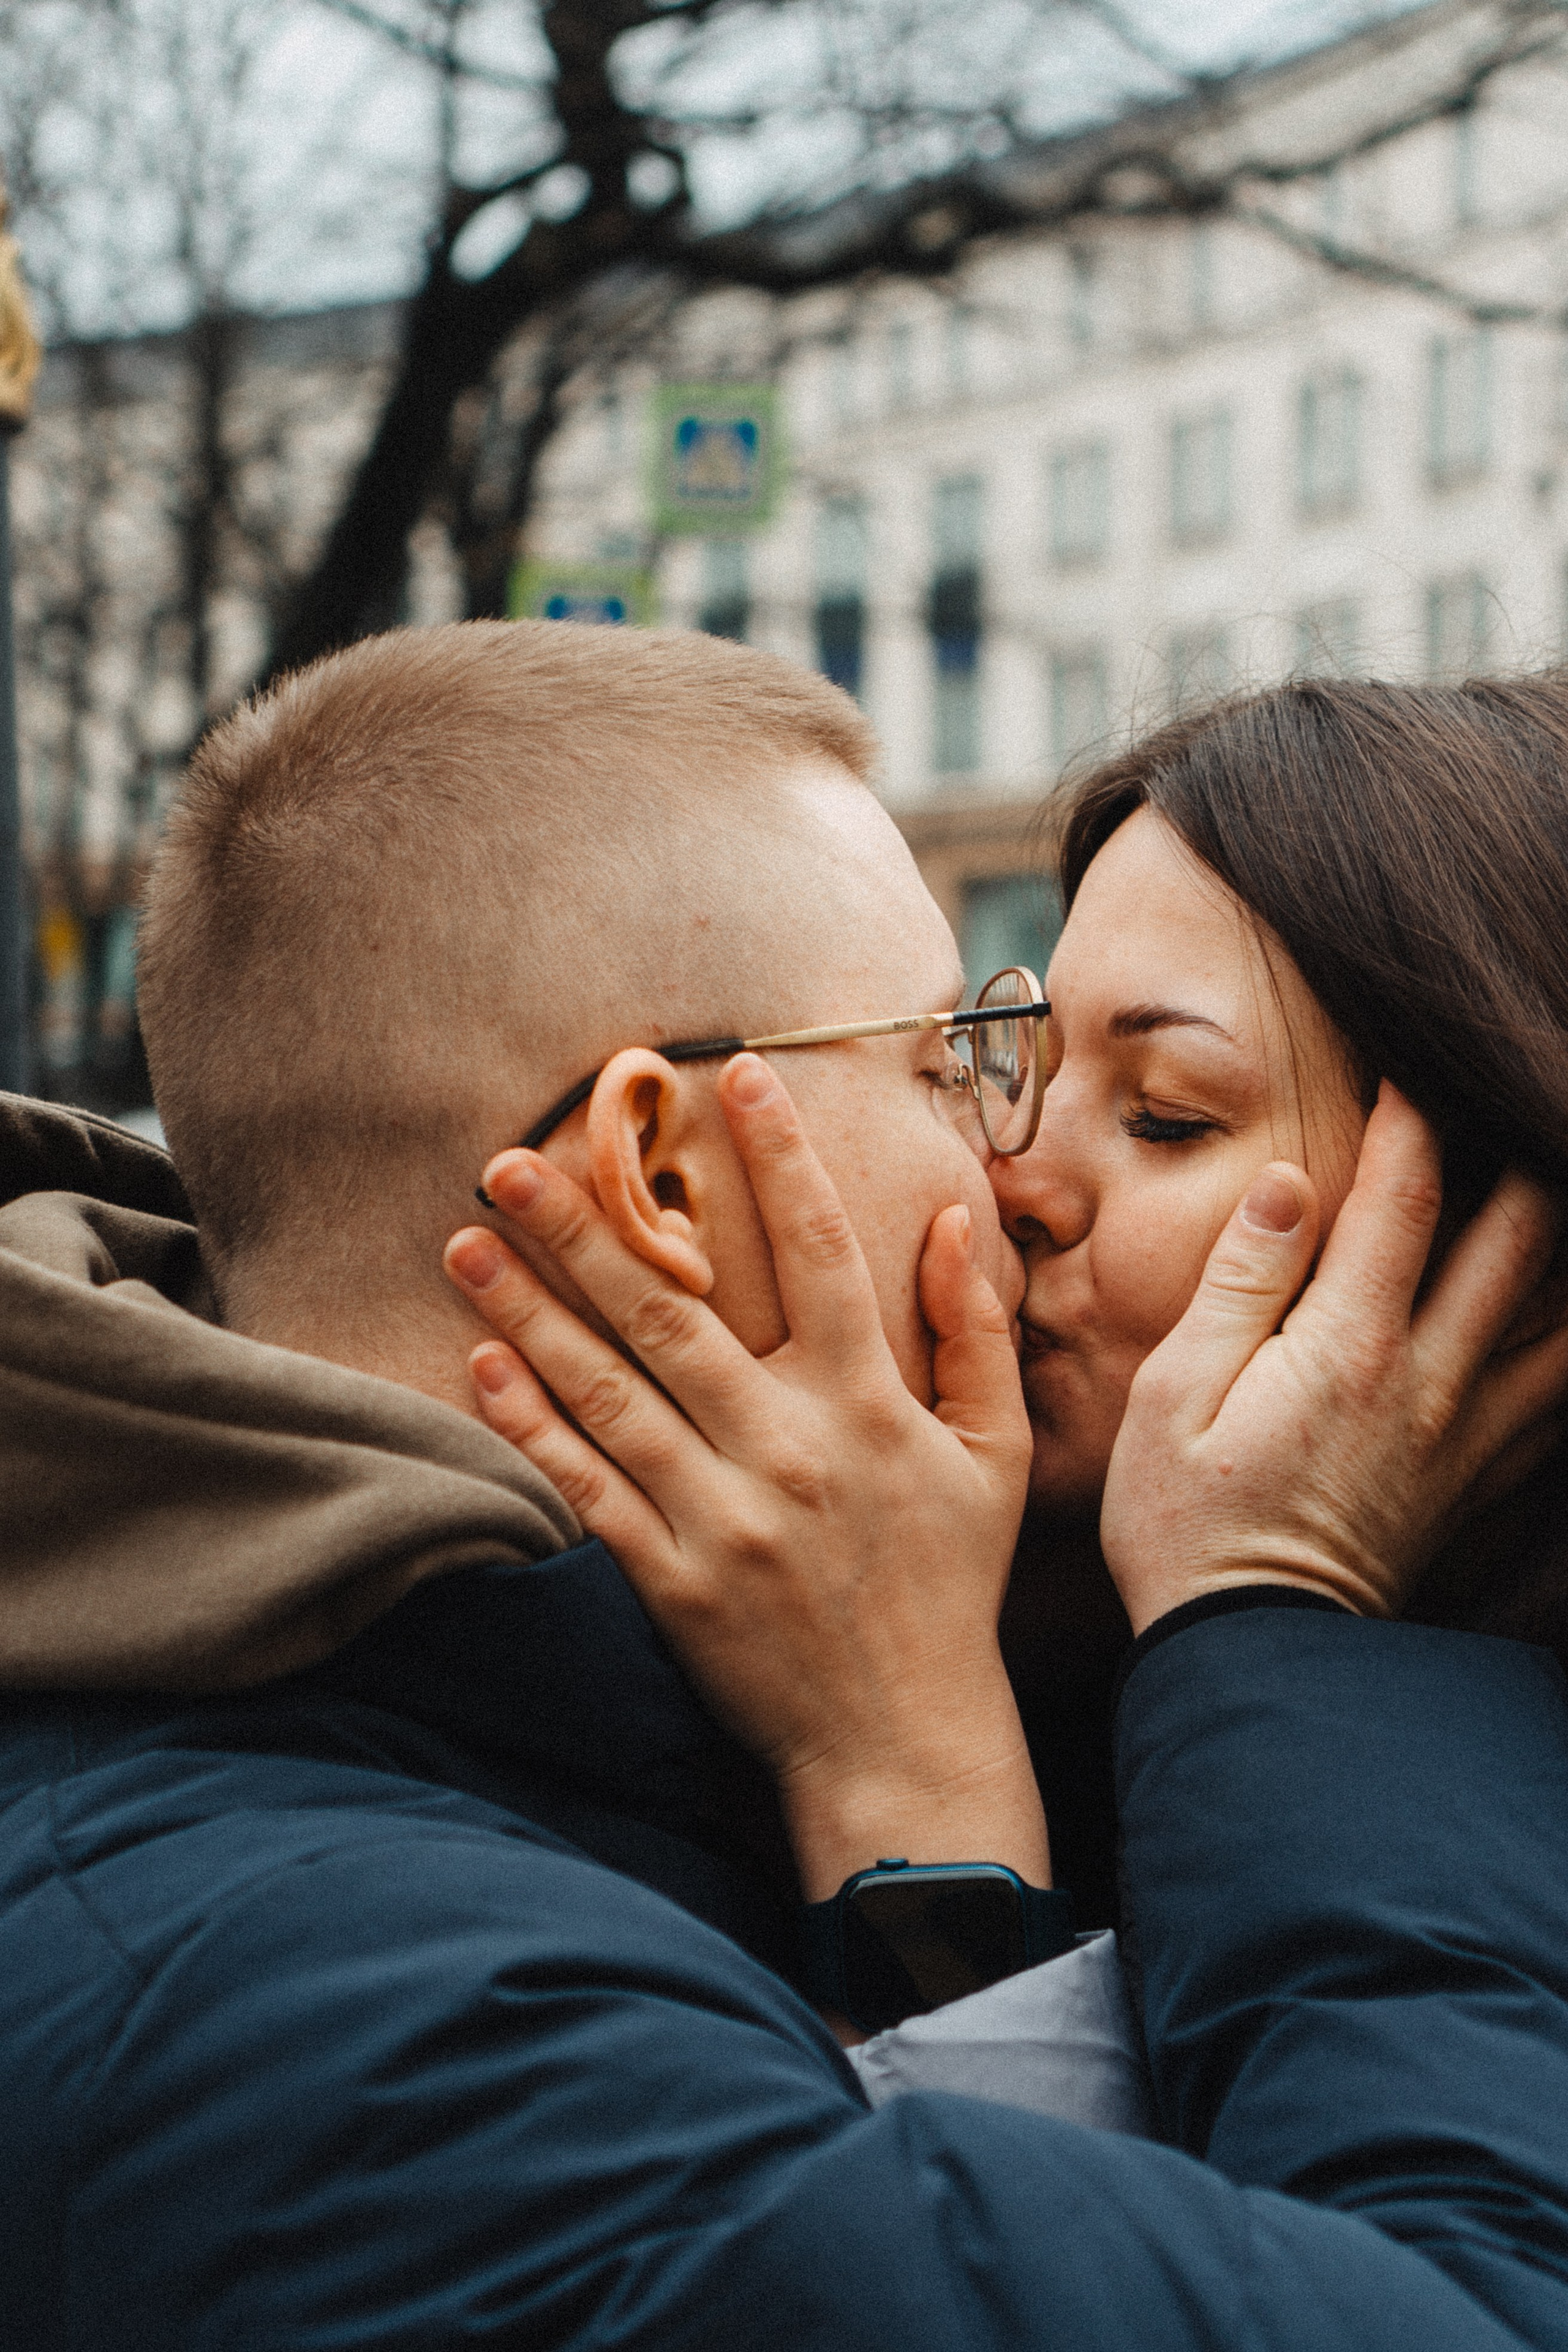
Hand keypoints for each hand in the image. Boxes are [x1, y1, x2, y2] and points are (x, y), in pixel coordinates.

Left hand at [444, 1054, 1044, 1901]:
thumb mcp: (995, 1455)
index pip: (822, 1252)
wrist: (903, 1739)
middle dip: (584, 1226)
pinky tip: (484, 1363)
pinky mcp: (671, 1579)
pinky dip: (534, 1425)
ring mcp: (723, 1517)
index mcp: (868, 1406)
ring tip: (463, 1242)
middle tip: (507, 1156)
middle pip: (671, 1310)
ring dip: (528, 1311)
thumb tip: (953, 1219)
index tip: (737, 1071)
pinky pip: (589, 1488)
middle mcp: (788, 1449)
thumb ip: (976, 1332)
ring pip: (608, 1391)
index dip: (780, 1157)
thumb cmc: (949, 1584)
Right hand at [1102, 1084, 1567, 1634]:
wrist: (1252, 1659)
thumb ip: (1241, 1282)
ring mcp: (1466, 1434)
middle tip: (1511, 1101)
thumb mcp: (1177, 1394)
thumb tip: (1291, 1183)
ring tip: (1548, 1194)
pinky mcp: (1477, 1482)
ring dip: (1561, 1247)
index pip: (1407, 1196)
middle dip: (1525, 1157)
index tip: (1408, 1065)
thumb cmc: (1187, 1523)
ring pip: (1561, 1317)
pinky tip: (1557, 1319)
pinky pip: (1555, 1397)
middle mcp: (1430, 1381)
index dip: (1414, 1117)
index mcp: (1349, 1346)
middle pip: (1521, 1240)